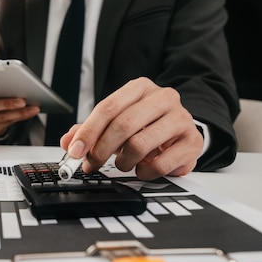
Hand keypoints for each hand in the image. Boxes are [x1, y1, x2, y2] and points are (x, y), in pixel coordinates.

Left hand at [60, 77, 203, 179]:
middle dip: (100, 149)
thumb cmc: (146, 125)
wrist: (181, 131)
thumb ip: (90, 130)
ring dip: (123, 162)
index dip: (88, 131)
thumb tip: (68, 141)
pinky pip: (160, 164)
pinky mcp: (192, 142)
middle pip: (123, 124)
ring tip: (123, 163)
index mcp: (140, 88)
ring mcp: (181, 119)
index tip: (75, 150)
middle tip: (90, 164)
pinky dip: (144, 172)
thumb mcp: (117, 122)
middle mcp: (163, 98)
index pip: (108, 107)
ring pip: (140, 144)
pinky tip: (143, 169)